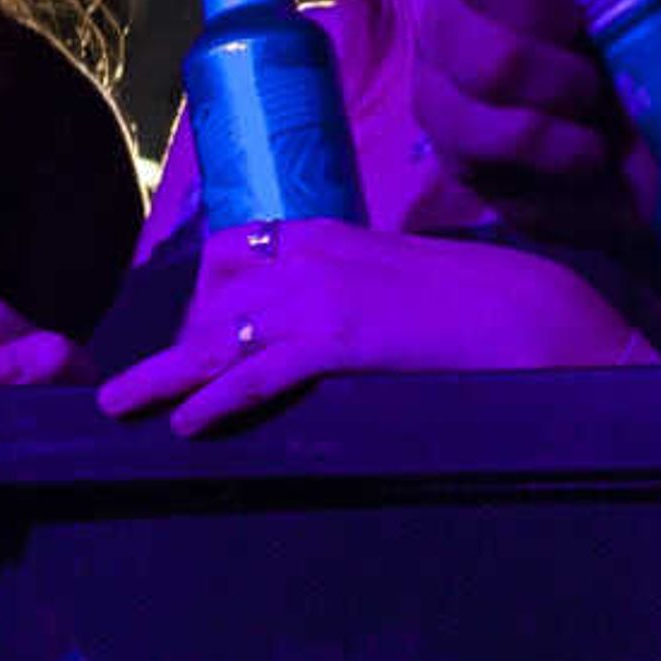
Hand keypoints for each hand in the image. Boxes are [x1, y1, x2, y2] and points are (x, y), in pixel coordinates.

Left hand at [96, 219, 642, 434]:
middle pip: (214, 300)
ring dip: (167, 377)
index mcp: (331, 234)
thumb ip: (356, 288)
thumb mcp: (403, 280)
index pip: (236, 256)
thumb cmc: (483, 303)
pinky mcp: (343, 341)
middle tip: (125, 389)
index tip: (185, 336)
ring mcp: (325, 297)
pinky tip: (189, 427)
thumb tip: (329, 322)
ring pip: (221, 339)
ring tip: (120, 407)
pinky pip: (263, 373)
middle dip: (172, 346)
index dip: (203, 302)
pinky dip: (220, 400)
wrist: (539, 316)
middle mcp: (315, 256)